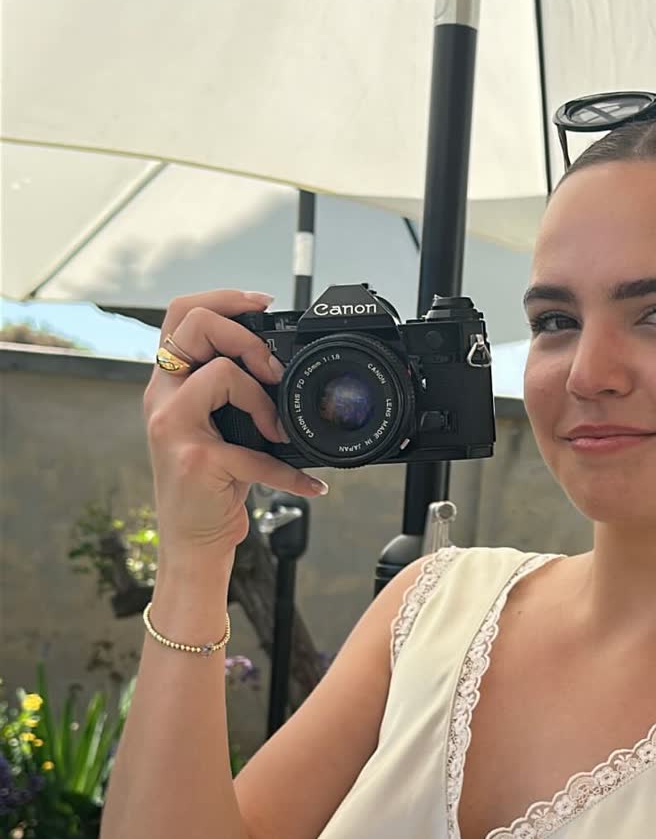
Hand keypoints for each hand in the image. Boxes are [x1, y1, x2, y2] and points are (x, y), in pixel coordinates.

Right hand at [143, 289, 328, 558]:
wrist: (193, 540)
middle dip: (246, 339)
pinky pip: (257, 453)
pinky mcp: (198, 461)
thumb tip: (277, 364)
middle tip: (272, 372)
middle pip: (196, 326)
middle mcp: (162, 399)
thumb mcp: (212, 426)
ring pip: (223, 373)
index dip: (222, 298)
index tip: (262, 305)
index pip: (180, 315)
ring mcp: (175, 428)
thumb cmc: (209, 483)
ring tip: (276, 431)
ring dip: (263, 400)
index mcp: (167, 384)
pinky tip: (309, 485)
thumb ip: (229, 392)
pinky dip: (291, 474)